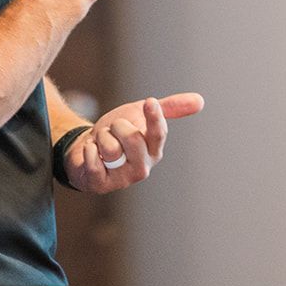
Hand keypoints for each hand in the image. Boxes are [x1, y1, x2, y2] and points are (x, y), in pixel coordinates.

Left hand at [65, 93, 204, 193]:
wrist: (84, 147)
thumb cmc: (116, 133)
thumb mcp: (139, 114)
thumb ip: (168, 108)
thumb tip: (200, 100)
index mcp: (154, 150)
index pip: (159, 134)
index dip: (155, 117)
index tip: (149, 101)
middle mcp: (142, 167)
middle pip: (133, 139)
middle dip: (117, 126)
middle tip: (112, 129)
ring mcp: (122, 179)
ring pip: (110, 148)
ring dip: (100, 137)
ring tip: (101, 142)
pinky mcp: (101, 184)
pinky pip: (94, 162)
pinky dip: (89, 150)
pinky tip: (91, 152)